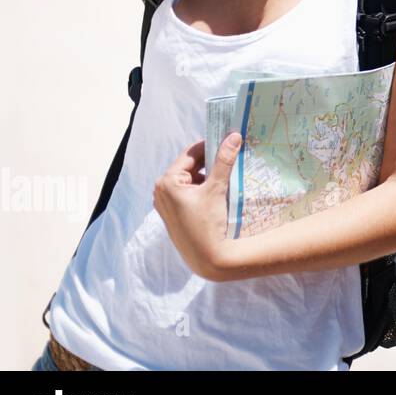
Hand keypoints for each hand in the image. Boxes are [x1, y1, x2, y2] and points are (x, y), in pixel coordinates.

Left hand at [153, 131, 241, 280]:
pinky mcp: (174, 213)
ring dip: (210, 175)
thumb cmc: (208, 223)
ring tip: (230, 172)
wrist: (207, 258)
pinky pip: (190, 192)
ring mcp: (167, 203)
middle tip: (233, 154)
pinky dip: (205, 188)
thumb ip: (224, 161)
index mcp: (167, 181)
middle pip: (191, 166)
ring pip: (192, 179)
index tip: (230, 139)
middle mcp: (161, 190)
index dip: (211, 145)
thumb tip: (233, 136)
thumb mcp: (216, 189)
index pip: (191, 153)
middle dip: (211, 161)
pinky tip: (221, 189)